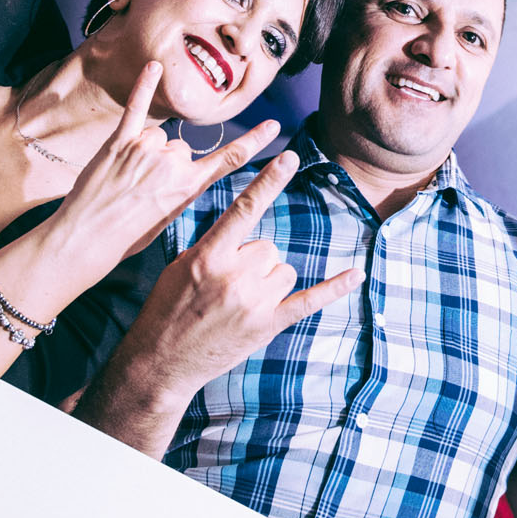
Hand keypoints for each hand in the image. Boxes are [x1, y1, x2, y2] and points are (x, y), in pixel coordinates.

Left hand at [51, 61, 281, 266]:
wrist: (87, 238)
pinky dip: (144, 85)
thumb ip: (180, 188)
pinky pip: (136, 107)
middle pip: (180, 149)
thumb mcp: (168, 218)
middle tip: (142, 189)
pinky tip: (154, 67)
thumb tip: (180, 171)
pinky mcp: (120, 141)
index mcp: (188, 186)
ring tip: (125, 177)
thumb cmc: (126, 236)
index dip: (253, 141)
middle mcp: (172, 164)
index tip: (273, 125)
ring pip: (158, 136)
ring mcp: (145, 149)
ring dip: (146, 150)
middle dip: (165, 164)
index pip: (229, 158)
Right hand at [117, 151, 363, 407]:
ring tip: (240, 302)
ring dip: (269, 281)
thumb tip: (244, 225)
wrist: (160, 361)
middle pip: (268, 247)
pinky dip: (334, 288)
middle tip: (227, 286)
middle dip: (254, 261)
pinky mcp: (267, 326)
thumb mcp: (181, 266)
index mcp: (208, 256)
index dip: (268, 181)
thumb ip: (214, 244)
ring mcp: (253, 303)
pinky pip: (308, 300)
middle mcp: (234, 276)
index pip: (244, 209)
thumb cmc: (166, 309)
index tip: (289, 156)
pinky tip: (356, 274)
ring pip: (283, 270)